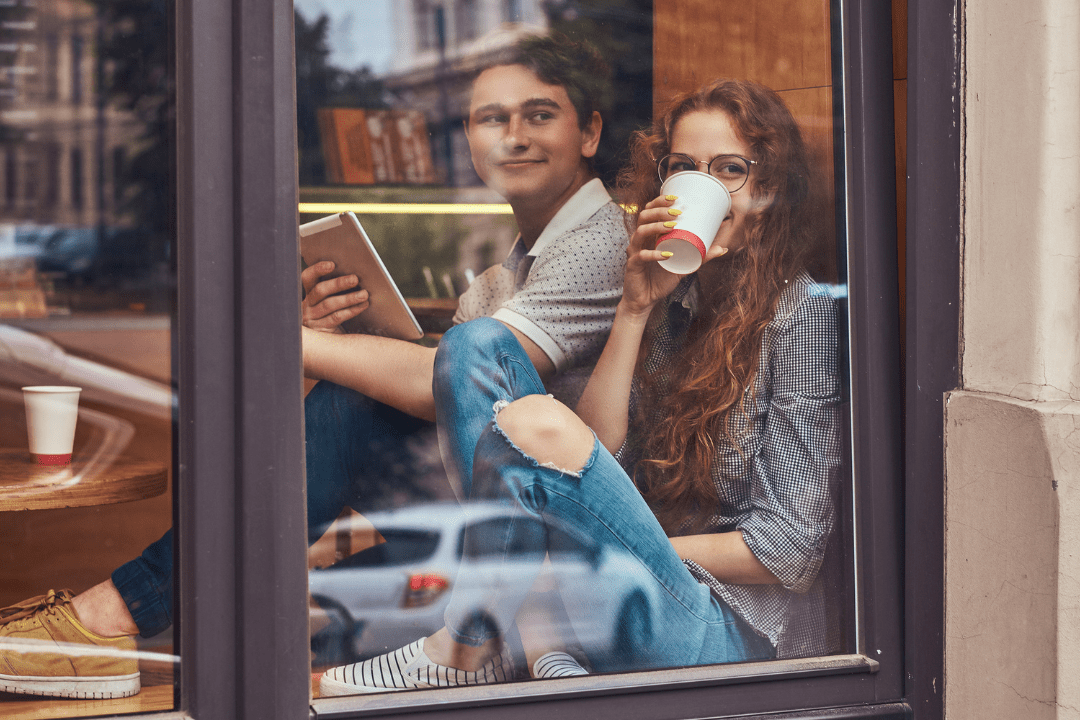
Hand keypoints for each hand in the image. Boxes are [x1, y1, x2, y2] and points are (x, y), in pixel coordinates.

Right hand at [301, 261, 369, 332]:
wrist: (328, 344)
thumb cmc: (332, 317)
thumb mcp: (330, 302)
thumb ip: (335, 290)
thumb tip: (354, 276)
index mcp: (308, 294)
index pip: (307, 277)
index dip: (317, 270)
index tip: (332, 264)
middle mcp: (306, 305)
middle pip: (320, 291)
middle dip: (338, 283)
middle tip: (355, 279)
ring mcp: (312, 319)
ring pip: (329, 305)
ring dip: (348, 298)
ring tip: (364, 294)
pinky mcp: (320, 331)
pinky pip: (336, 317)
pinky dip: (351, 310)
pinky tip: (362, 305)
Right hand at [620, 196, 693, 316]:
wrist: (645, 300)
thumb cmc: (660, 280)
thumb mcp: (684, 266)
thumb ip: (701, 257)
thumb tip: (723, 249)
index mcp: (649, 236)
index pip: (650, 211)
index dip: (660, 202)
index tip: (676, 199)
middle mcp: (640, 241)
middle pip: (644, 217)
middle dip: (660, 211)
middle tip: (678, 213)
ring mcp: (634, 252)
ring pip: (640, 232)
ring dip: (656, 226)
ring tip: (672, 226)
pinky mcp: (632, 266)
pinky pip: (641, 256)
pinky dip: (654, 253)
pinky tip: (667, 254)